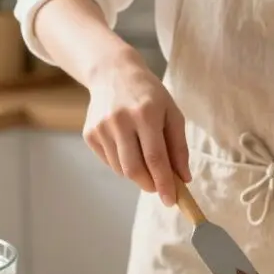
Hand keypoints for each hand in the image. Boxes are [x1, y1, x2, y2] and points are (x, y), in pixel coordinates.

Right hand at [83, 50, 190, 205]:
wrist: (112, 72)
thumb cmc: (149, 95)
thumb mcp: (172, 113)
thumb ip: (179, 147)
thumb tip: (184, 178)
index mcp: (145, 114)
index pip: (155, 158)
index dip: (164, 183)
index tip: (171, 200)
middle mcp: (120, 121)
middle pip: (134, 169)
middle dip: (149, 185)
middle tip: (159, 187)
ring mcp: (101, 128)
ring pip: (121, 169)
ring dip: (137, 173)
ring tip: (143, 155)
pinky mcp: (90, 133)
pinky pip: (109, 162)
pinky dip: (122, 164)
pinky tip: (127, 146)